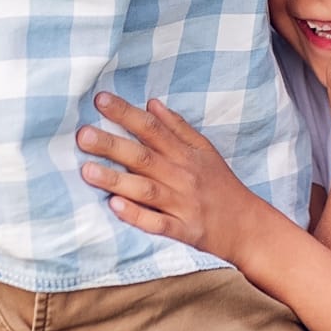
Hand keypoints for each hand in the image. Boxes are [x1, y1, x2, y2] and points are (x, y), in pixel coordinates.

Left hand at [77, 96, 277, 265]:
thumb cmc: (221, 185)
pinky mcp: (182, 230)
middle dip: (112, 145)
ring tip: (86, 170)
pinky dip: (137, 216)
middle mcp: (181, 176)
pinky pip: (157, 224)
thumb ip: (178, 127)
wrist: (247, 225)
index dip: (126, 113)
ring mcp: (181, 204)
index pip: (152, 129)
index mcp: (185, 154)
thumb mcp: (205, 150)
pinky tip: (115, 207)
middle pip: (143, 157)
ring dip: (116, 180)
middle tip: (82, 135)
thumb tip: (151, 103)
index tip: (100, 100)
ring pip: (145, 190)